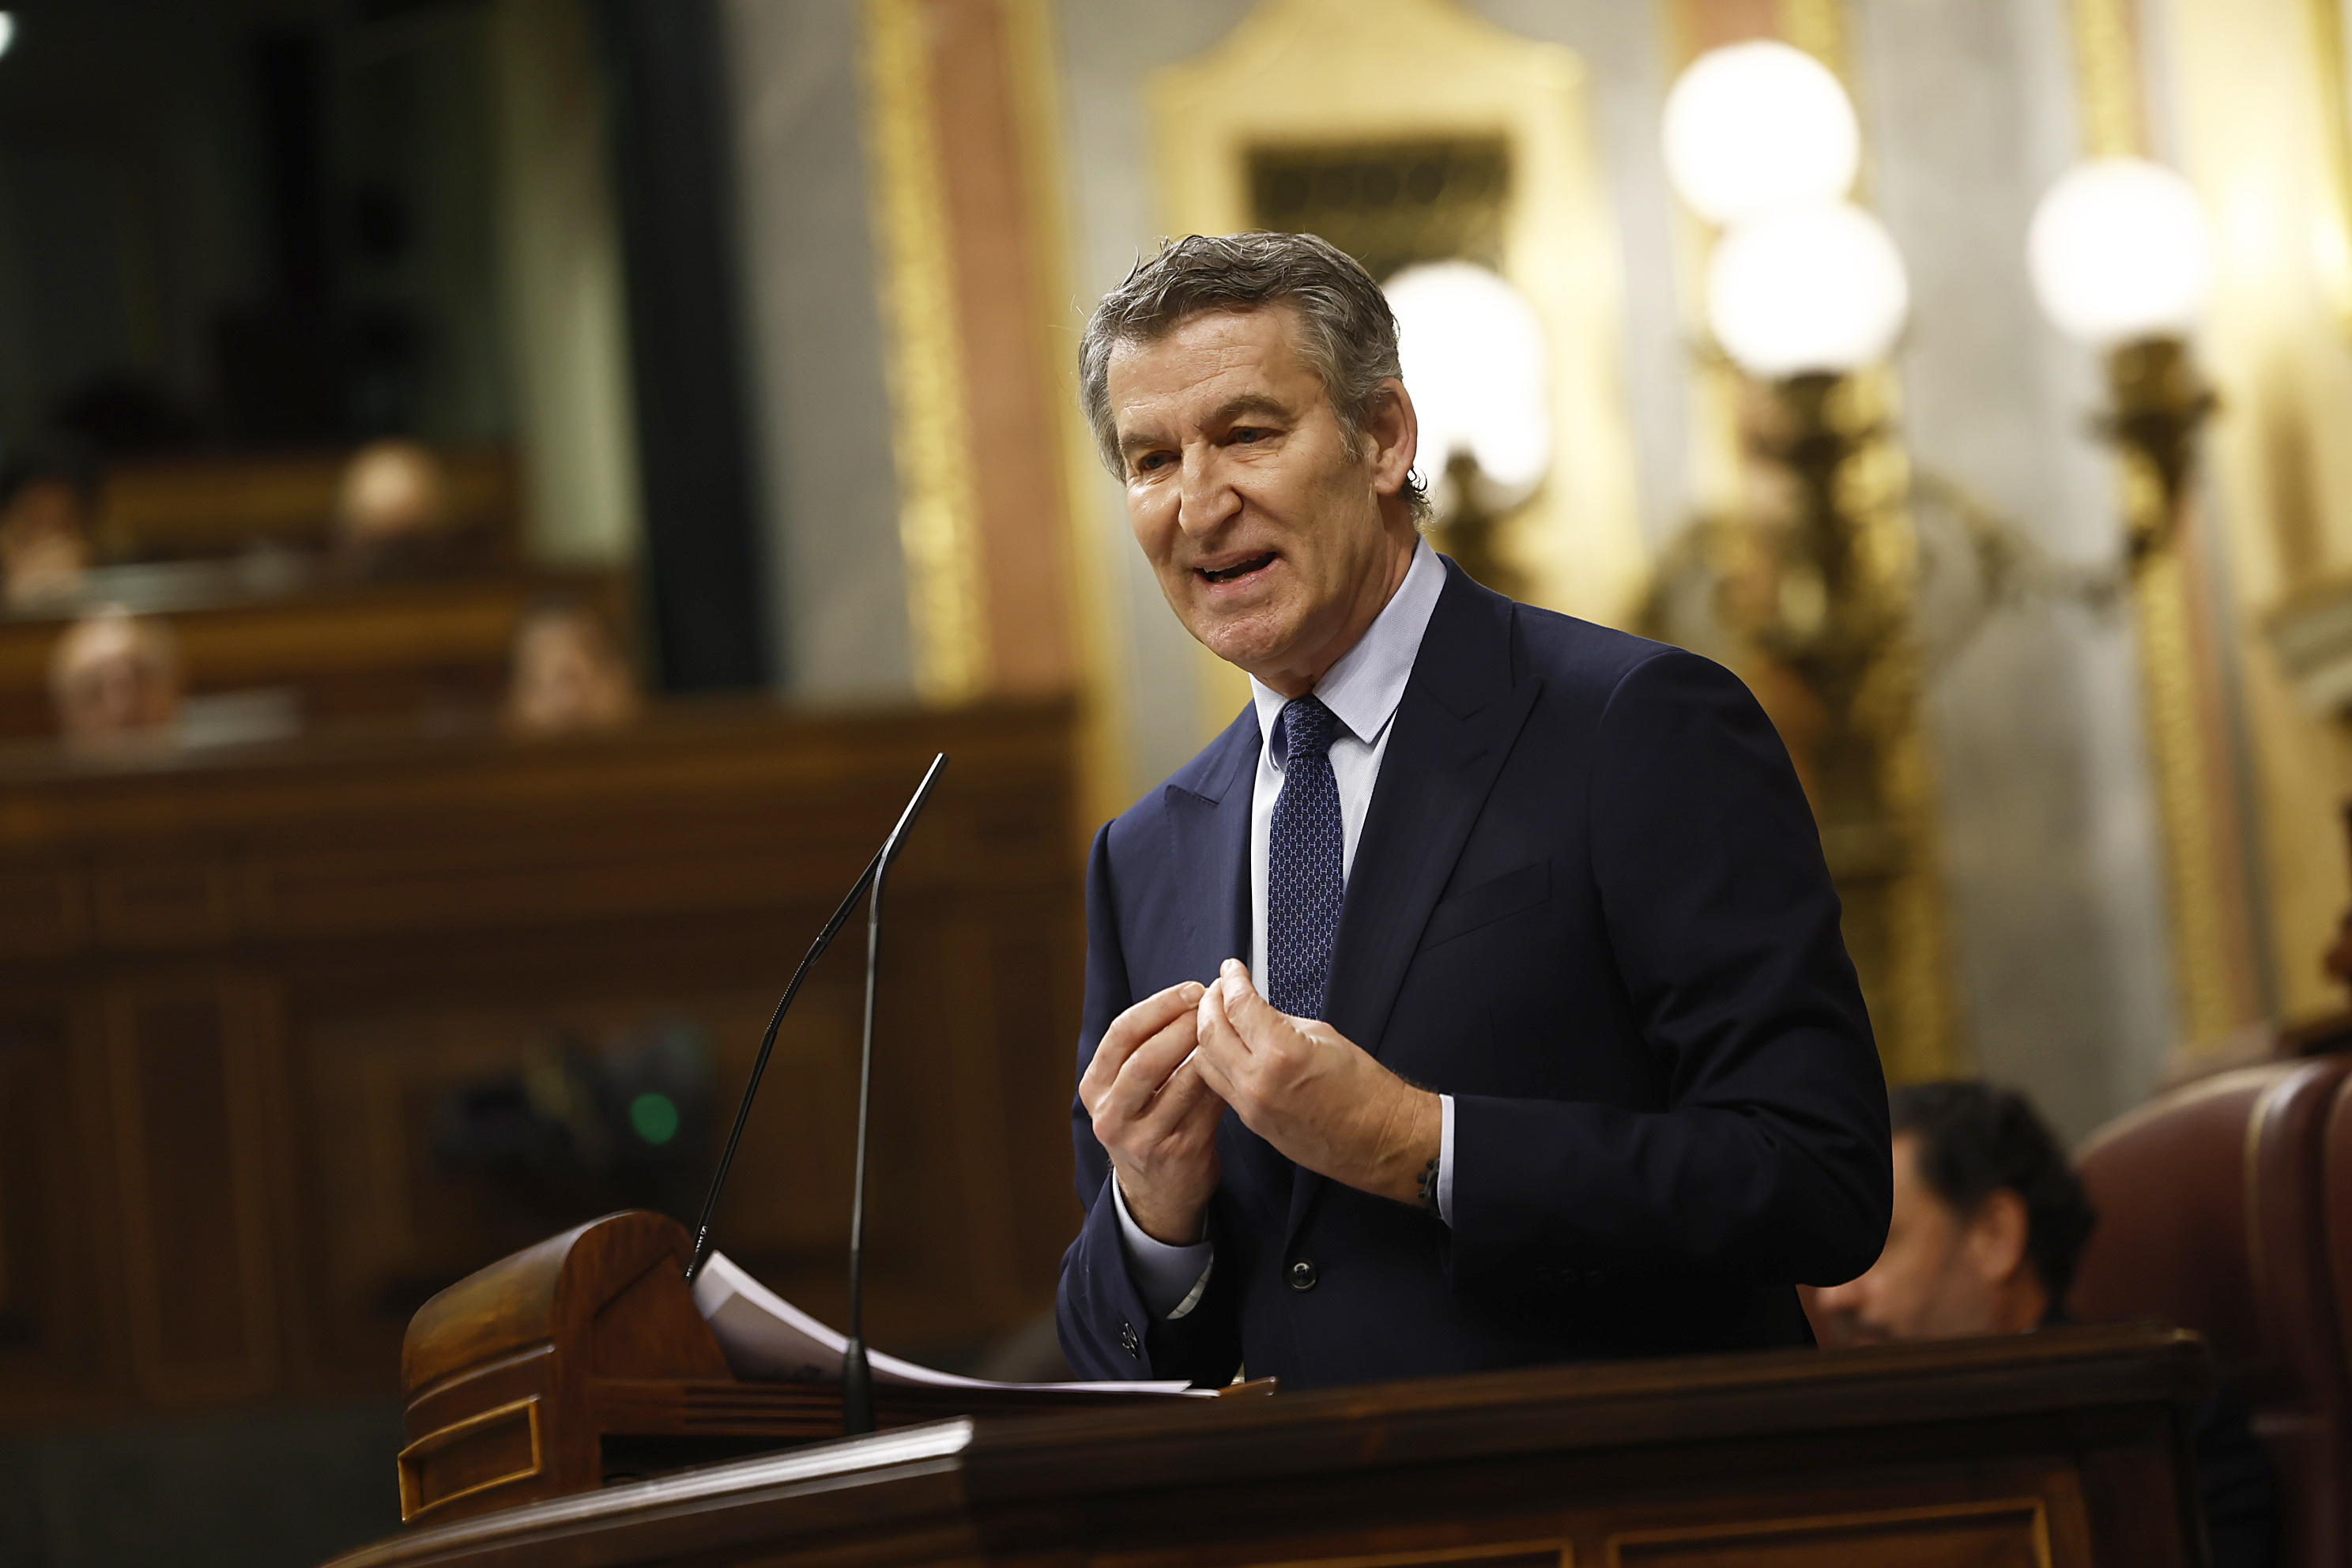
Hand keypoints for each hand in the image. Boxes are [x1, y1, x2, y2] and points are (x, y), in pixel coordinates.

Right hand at [1081, 981, 1227, 1244]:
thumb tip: (1191, 1001)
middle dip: (1184, 1025)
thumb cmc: (1146, 1127)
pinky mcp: (1178, 1153)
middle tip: (1214, 1006)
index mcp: (1095, 1088)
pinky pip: (1206, 1107)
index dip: (1159, 1006)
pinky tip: (1235, 1066)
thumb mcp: (1125, 1093)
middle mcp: (1111, 1115)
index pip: (1121, 1033)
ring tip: (1228, 1031)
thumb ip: (1144, 1051)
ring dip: (1208, 1051)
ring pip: (1181, 1083)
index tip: (1190, 990)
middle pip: (1147, 1058)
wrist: (1156, 1195)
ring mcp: (1143, 1138)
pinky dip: (1222, 1081)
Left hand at [1191, 960, 1440, 1204]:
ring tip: (1219, 1017)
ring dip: (1206, 1033)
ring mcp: (1251, 1107)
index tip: (1232, 969)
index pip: (1238, 1005)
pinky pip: (1219, 1086)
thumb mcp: (1324, 1036)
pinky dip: (1217, 1061)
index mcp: (1281, 1053)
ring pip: (1204, 1062)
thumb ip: (1280, 1020)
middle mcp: (1258, 1082)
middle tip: (1221, 988)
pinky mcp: (1252, 1124)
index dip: (1232, 979)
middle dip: (1210, 1002)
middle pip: (1209, 1031)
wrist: (1380, 1139)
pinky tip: (1227, 1048)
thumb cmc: (1365, 1091)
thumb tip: (1254, 1009)